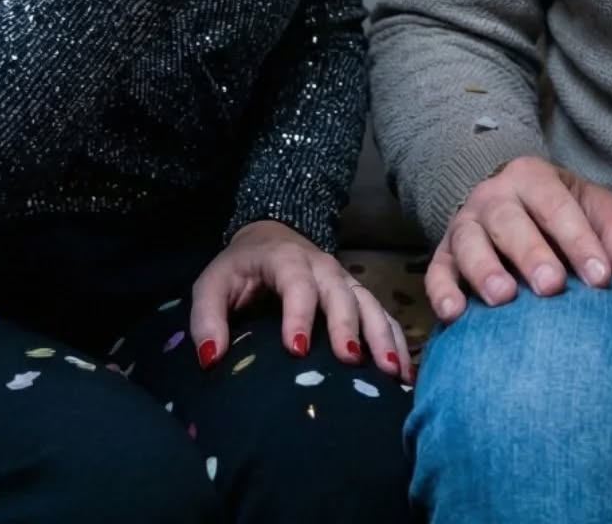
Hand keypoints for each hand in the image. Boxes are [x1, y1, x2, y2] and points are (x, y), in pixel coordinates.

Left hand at [191, 220, 412, 380]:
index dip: (298, 312)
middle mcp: (322, 266)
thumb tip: (212, 358)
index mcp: (285, 259)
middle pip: (340, 290)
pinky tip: (404, 373)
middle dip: (347, 324)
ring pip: (370, 302)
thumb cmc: (239, 270)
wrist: (269, 238)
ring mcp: (345, 280)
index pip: (295, 281)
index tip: (295, 349)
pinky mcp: (358, 296)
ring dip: (381, 335)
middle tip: (349, 360)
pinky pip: (382, 315)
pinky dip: (396, 341)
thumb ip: (207, 317)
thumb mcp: (212, 285)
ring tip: (390, 371)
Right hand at [427, 156, 611, 322]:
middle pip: (509, 222)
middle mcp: (493, 197)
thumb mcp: (594, 206)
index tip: (602, 278)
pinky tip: (455, 314)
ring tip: (503, 297)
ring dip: (484, 269)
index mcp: (532, 178)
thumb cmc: (561, 212)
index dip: (579, 241)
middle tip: (552, 287)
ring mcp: (465, 225)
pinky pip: (437, 271)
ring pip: (468, 242)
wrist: (510, 202)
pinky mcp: (444, 256)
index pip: (556, 205)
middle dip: (531, 254)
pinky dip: (442, 292)